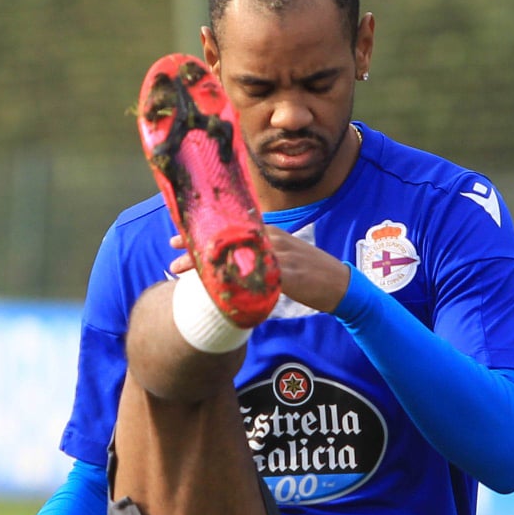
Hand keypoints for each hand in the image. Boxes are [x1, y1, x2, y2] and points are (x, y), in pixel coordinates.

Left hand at [168, 231, 349, 313]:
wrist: (341, 285)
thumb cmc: (312, 274)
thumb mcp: (285, 259)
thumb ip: (263, 256)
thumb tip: (239, 264)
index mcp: (271, 233)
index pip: (232, 228)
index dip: (204, 232)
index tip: (178, 236)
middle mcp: (272, 240)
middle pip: (229, 239)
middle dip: (197, 245)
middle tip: (172, 249)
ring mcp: (279, 256)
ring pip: (235, 256)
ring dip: (206, 264)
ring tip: (182, 272)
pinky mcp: (287, 274)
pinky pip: (254, 275)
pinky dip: (233, 280)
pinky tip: (214, 287)